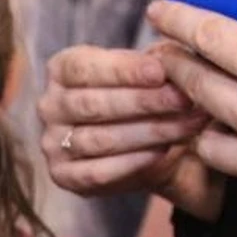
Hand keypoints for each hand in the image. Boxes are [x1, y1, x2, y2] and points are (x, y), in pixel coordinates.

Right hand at [37, 45, 223, 219]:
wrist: (146, 141)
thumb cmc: (146, 94)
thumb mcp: (150, 68)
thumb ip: (158, 61)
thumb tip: (173, 60)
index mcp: (61, 69)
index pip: (84, 68)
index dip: (122, 71)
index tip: (160, 72)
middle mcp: (49, 106)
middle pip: (91, 105)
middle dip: (142, 102)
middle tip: (183, 100)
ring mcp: (52, 144)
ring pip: (98, 139)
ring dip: (147, 133)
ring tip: (186, 125)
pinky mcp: (63, 176)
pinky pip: (96, 172)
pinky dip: (132, 162)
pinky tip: (162, 151)